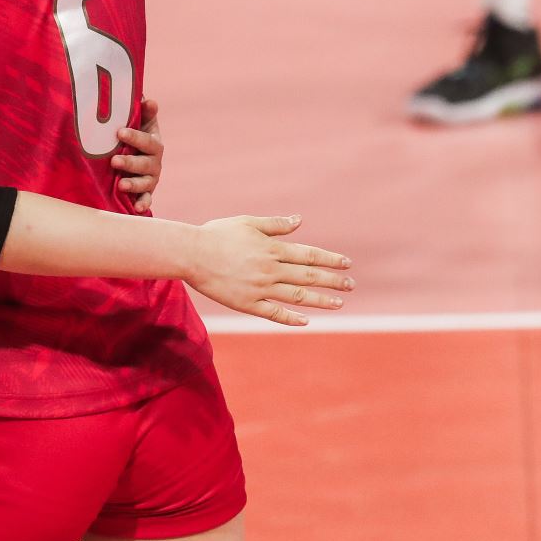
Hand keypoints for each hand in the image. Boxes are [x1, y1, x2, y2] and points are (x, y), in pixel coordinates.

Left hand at [112, 96, 162, 212]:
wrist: (133, 157)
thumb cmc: (132, 136)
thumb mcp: (139, 123)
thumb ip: (143, 112)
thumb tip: (148, 100)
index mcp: (153, 143)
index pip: (147, 140)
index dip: (135, 137)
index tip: (120, 132)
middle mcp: (154, 162)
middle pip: (145, 163)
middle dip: (130, 162)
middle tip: (114, 160)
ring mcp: (150, 178)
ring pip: (145, 182)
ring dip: (134, 184)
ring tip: (121, 185)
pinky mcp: (144, 193)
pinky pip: (146, 199)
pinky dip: (142, 204)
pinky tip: (136, 209)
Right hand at [186, 215, 353, 326]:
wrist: (190, 254)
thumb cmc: (216, 235)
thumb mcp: (246, 223)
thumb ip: (274, 224)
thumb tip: (299, 220)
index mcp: (271, 249)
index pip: (309, 255)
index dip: (330, 259)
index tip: (347, 264)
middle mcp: (270, 270)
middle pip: (309, 277)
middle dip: (333, 281)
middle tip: (350, 285)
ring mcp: (260, 289)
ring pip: (297, 297)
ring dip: (320, 301)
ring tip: (338, 304)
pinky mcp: (247, 304)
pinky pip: (274, 313)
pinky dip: (291, 317)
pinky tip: (306, 320)